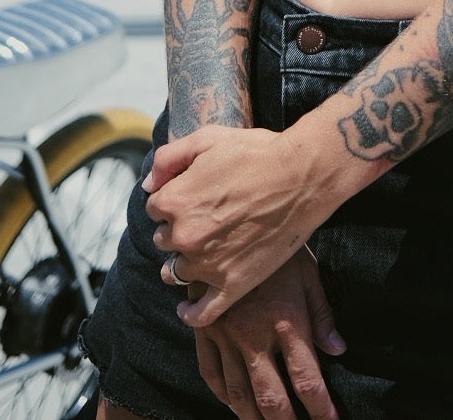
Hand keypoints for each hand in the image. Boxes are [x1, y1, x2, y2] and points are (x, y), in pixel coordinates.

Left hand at [144, 124, 328, 322]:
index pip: (155, 208)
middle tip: (207, 217)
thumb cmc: (258, 152)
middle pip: (164, 240)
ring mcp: (209, 264)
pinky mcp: (233, 284)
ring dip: (185, 261)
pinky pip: (201, 312)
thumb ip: (168, 158)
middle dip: (179, 228)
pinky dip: (190, 313)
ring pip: (177, 272)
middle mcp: (185, 235)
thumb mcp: (208, 138)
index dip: (174, 198)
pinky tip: (187, 308)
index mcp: (175, 200)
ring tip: (204, 250)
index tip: (195, 193)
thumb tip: (148, 185)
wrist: (304, 176)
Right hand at [191, 248, 344, 419]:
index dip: (320, 409)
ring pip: (238, 394)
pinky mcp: (204, 329)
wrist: (231, 218)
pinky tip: (234, 405)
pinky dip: (222, 396)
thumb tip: (339, 350)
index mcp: (285, 320)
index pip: (307, 379)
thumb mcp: (308, 272)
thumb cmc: (278, 245)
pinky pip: (211, 374)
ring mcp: (224, 334)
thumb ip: (322, 314)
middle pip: (271, 397)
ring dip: (253, 418)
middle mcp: (253, 334)